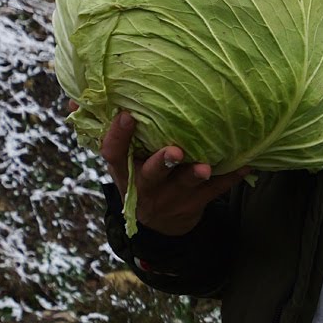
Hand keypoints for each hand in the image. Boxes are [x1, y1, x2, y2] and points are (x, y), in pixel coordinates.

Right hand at [96, 110, 248, 236]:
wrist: (160, 225)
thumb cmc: (139, 176)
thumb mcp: (120, 160)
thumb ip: (102, 129)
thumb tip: (75, 97)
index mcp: (124, 172)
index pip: (113, 155)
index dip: (118, 137)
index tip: (126, 115)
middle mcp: (145, 187)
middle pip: (150, 176)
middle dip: (161, 163)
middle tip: (175, 150)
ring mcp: (170, 199)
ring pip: (184, 188)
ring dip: (196, 175)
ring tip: (206, 166)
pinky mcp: (194, 205)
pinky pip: (214, 193)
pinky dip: (231, 178)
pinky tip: (247, 164)